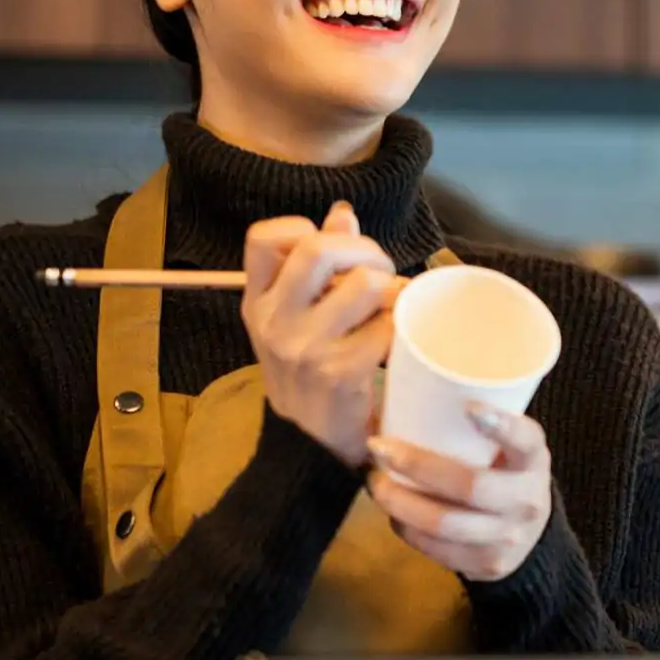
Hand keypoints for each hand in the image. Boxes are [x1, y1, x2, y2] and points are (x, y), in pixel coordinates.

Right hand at [240, 202, 402, 466]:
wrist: (308, 445)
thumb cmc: (308, 372)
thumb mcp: (297, 318)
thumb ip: (319, 267)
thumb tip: (342, 214)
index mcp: (257, 302)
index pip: (262, 238)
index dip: (303, 229)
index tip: (330, 246)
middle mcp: (274, 320)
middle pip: (319, 249)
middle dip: (365, 250)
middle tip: (380, 271)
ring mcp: (304, 347)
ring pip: (365, 283)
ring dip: (393, 289)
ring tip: (392, 307)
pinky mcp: (339, 372)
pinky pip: (388, 326)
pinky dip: (402, 326)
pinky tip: (396, 338)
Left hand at [365, 406, 553, 581]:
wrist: (530, 537)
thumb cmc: (505, 473)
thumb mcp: (511, 447)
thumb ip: (483, 425)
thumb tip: (414, 378)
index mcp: (534, 460)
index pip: (526, 441)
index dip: (501, 426)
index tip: (469, 408)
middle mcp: (527, 499)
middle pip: (470, 485)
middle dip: (417, 466)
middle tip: (380, 447)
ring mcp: (509, 536)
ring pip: (445, 523)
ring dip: (400, 501)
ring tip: (374, 481)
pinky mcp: (487, 564)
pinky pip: (436, 549)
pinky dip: (406, 528)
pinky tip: (392, 511)